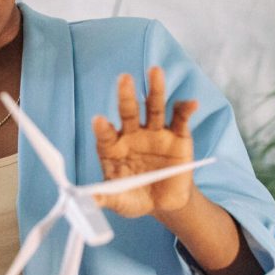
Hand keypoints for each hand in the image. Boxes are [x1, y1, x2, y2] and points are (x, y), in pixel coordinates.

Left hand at [92, 66, 199, 217]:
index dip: (102, 128)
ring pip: (154, 108)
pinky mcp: (178, 137)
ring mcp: (156, 133)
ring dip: (155, 89)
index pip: (106, 134)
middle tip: (124, 78)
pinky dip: (185, 109)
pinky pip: (181, 120)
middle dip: (126, 95)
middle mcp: (133, 135)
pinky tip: (190, 103)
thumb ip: (104, 198)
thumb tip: (84, 200)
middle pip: (129, 111)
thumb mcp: (119, 201)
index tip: (99, 121)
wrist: (164, 203)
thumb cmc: (135, 197)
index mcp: (114, 148)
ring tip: (155, 71)